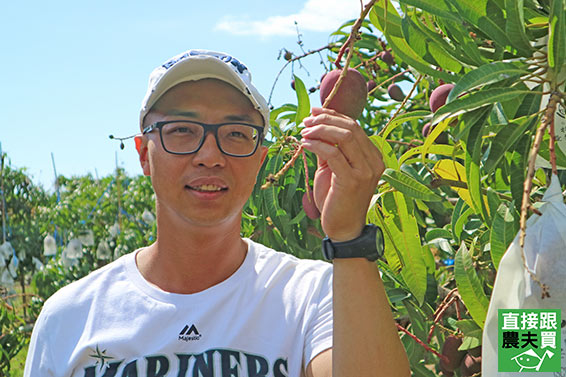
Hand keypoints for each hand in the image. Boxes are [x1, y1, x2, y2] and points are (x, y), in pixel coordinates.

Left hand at [301, 107, 384, 241]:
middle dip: (325, 120)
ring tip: (303, 131)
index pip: (354, 126)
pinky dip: (316, 145)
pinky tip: (304, 144)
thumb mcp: (334, 169)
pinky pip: (332, 154)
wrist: (344, 228)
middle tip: (306, 121)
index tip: (313, 112)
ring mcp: (365, 171)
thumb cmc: (337, 199)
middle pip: (350, 128)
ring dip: (319, 130)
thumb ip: (330, 148)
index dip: (332, 115)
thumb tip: (316, 125)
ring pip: (343, 137)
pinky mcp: (352, 181)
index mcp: (373, 156)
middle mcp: (374, 161)